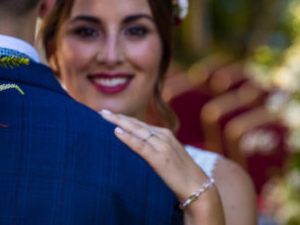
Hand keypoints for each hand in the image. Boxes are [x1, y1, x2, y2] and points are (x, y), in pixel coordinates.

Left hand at [99, 109, 224, 224]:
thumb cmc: (180, 173)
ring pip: (136, 130)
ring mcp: (162, 146)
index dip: (123, 118)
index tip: (108, 114)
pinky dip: (128, 138)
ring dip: (119, 122)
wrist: (197, 187)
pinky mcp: (160, 159)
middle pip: (135, 123)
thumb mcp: (166, 155)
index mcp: (164, 134)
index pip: (139, 123)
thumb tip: (136, 144)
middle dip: (117, 117)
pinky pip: (140, 146)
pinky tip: (116, 132)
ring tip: (104, 117)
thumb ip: (153, 147)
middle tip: (101, 112)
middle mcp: (163, 136)